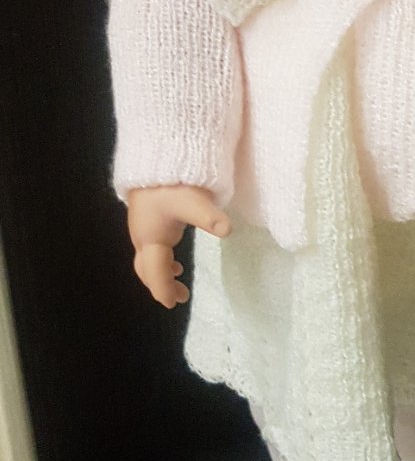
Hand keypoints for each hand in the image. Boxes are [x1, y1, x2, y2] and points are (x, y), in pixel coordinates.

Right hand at [127, 185, 230, 308]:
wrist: (155, 156)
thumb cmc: (171, 182)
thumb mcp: (193, 201)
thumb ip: (209, 217)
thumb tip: (227, 230)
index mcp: (151, 238)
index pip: (155, 272)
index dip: (163, 289)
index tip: (172, 304)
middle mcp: (142, 235)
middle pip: (147, 268)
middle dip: (160, 284)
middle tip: (178, 297)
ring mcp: (143, 226)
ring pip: (147, 258)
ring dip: (161, 272)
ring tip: (179, 278)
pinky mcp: (147, 216)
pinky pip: (150, 247)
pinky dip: (160, 258)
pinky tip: (174, 256)